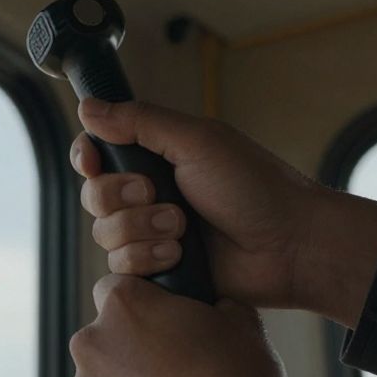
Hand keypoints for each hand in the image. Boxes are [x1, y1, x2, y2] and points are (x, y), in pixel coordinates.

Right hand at [71, 99, 376, 327]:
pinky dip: (148, 259)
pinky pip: (122, 267)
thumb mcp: (197, 141)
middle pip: (94, 194)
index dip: (87, 157)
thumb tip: (86, 106)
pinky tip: (180, 257)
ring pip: (104, 234)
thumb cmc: (255, 187)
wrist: (290, 246)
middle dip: (120, 197)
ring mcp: (154, 234)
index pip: (98, 152)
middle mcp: (151, 194)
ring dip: (140, 230)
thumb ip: (140, 122)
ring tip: (182, 230)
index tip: (92, 162)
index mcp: (158, 157)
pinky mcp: (160, 270)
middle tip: (157, 195)